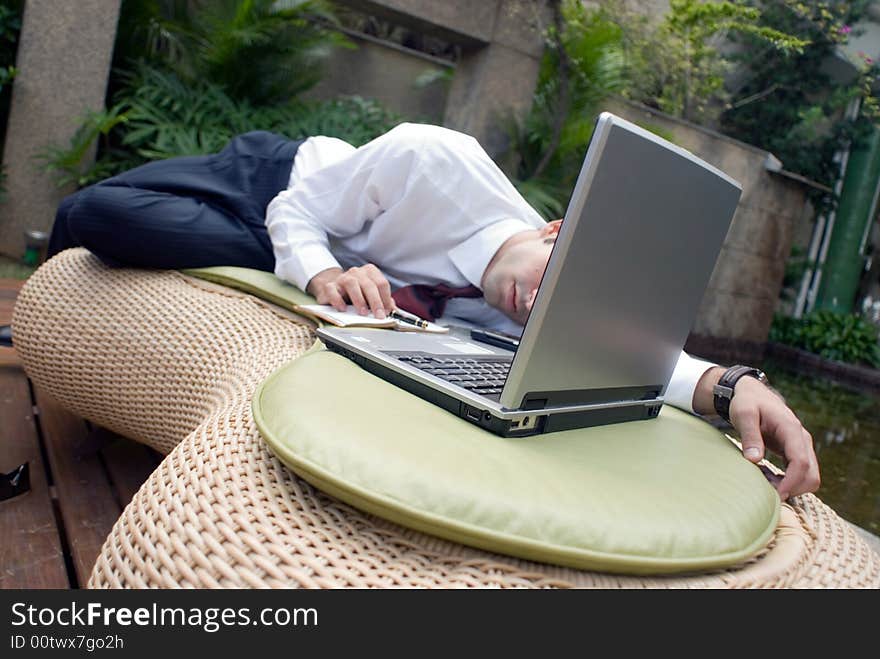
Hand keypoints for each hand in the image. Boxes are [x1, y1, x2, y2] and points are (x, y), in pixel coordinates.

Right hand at [306, 264, 394, 318]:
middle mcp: (357, 272)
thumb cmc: (357, 293)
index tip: (387, 312)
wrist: (335, 288)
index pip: (381, 283)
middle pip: (369, 285)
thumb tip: (394, 311)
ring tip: (363, 313)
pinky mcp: (329, 286)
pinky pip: (333, 291)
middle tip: (379, 316)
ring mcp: (342, 278)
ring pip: (351, 284)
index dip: (386, 299)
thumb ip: (384, 301)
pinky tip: (343, 309)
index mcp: (370, 272)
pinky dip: (338, 300)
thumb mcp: (372, 295)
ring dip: (359, 300)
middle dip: (376, 302)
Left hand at [694, 367, 820, 500]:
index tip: (775, 495)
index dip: (791, 482)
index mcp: (791, 429)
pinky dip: (788, 481)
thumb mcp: (743, 415)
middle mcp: (802, 438)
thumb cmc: (746, 402)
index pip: (801, 462)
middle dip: (793, 489)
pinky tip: (767, 477)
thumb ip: (750, 436)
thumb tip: (754, 460)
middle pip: (811, 474)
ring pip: (809, 476)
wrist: (752, 394)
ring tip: (764, 483)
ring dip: (791, 487)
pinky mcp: (795, 451)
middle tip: (767, 493)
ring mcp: (801, 445)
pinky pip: (800, 473)